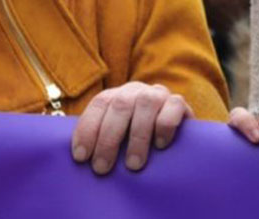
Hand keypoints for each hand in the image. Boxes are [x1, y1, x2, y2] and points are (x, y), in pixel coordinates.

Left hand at [70, 82, 191, 174]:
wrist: (174, 131)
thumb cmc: (137, 139)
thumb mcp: (117, 135)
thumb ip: (102, 138)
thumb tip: (80, 159)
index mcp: (116, 96)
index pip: (99, 104)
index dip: (87, 129)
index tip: (81, 157)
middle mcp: (135, 90)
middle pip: (119, 106)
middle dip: (108, 139)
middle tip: (102, 168)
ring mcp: (158, 94)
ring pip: (146, 104)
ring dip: (137, 136)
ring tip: (133, 165)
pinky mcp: (179, 102)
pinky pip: (173, 107)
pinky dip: (165, 126)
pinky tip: (160, 146)